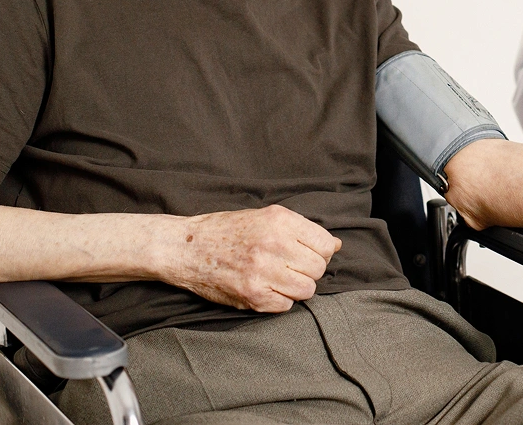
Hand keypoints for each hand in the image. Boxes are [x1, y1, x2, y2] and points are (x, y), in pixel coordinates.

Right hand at [168, 205, 341, 311]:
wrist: (186, 249)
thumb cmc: (227, 231)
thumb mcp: (265, 218)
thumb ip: (301, 230)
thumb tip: (335, 245)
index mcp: (279, 221)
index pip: (325, 244)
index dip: (321, 252)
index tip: (308, 253)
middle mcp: (273, 245)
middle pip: (318, 268)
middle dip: (309, 270)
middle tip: (290, 267)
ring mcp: (263, 272)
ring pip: (307, 289)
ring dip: (297, 287)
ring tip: (279, 278)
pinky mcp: (252, 295)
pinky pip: (286, 305)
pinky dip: (280, 300)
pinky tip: (266, 288)